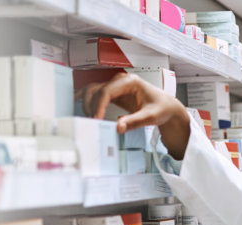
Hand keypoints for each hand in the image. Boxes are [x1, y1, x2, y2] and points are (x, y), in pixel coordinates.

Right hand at [74, 71, 193, 157]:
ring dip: (87, 103)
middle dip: (91, 106)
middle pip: (96, 90)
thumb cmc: (161, 108)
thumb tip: (118, 127)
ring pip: (93, 90)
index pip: (107, 91)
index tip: (96, 119)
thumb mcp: (150, 116)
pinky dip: (85, 97)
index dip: (99, 105)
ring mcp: (115, 86)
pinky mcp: (113, 93)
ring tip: (89, 118)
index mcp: (130, 82)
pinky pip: (95, 93)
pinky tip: (76, 102)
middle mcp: (120, 81)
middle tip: (92, 122)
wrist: (165, 106)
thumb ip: (134, 121)